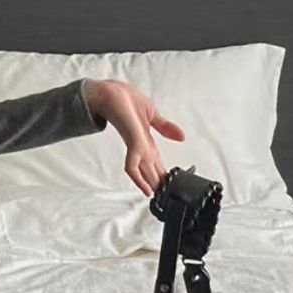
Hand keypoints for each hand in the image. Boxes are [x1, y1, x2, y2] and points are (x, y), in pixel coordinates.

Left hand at [84, 79, 186, 197]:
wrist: (110, 92)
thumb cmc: (125, 99)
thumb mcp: (152, 114)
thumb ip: (165, 127)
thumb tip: (182, 137)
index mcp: (145, 139)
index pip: (156, 161)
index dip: (163, 173)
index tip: (172, 185)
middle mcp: (140, 145)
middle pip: (151, 170)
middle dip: (159, 184)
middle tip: (167, 199)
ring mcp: (136, 145)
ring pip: (144, 171)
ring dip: (152, 185)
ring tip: (160, 199)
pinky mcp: (132, 143)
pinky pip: (134, 166)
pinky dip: (140, 179)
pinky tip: (147, 190)